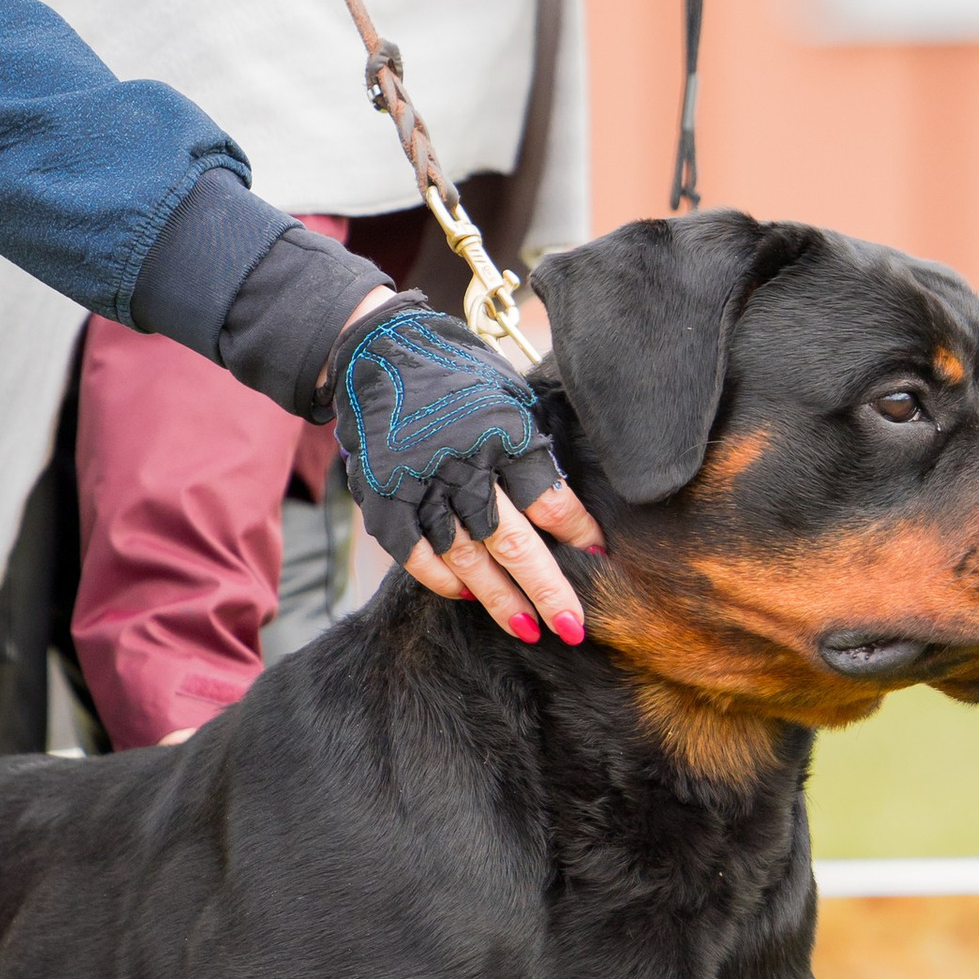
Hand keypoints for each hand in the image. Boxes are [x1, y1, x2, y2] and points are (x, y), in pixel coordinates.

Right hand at [328, 303, 601, 643]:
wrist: (377, 349)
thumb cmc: (458, 372)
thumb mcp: (510, 393)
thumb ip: (535, 444)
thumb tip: (569, 503)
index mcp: (503, 433)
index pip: (550, 499)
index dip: (578, 532)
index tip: (601, 557)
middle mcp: (463, 463)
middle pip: (513, 542)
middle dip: (547, 590)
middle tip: (573, 626)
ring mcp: (420, 485)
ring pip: (467, 559)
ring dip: (500, 600)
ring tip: (529, 629)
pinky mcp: (384, 498)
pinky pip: (416, 555)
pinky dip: (443, 581)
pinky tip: (468, 597)